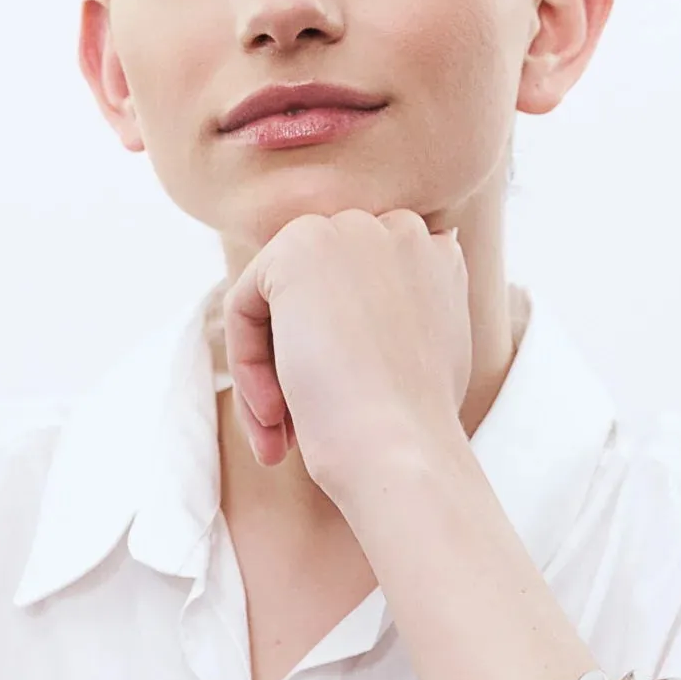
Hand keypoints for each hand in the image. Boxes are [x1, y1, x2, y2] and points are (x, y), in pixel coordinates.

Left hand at [220, 208, 471, 504]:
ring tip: (279, 436)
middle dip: (295, 361)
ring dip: (268, 373)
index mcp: (436, 254)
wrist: (403, 452)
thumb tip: (350, 317)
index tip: (336, 408)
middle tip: (294, 429)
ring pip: (275, 303)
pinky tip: (274, 416)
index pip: (356, 290)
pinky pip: (245, 305)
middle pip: (311, 293)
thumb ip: (399, 315)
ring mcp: (351, 230)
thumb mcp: (428, 358)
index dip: (337, 353)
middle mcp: (399, 227)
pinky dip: (247, 366)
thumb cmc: (414, 429)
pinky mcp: (298, 245)